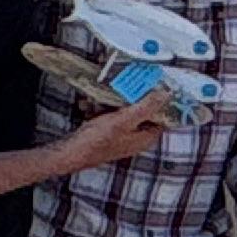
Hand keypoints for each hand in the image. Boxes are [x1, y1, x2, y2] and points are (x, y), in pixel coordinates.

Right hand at [58, 90, 176, 172]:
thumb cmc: (98, 139)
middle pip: (143, 115)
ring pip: (126, 114)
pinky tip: (93, 103)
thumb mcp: (125, 120)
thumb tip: (167, 95)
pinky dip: (104, 109)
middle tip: (134, 83)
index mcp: (145, 139)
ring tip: (111, 89)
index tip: (159, 86)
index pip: (162, 119)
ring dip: (117, 102)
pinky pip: (111, 118)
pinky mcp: (107, 135)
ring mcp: (121, 138)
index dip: (162, 103)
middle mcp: (136, 140)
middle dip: (137, 99)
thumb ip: (146, 108)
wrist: (70, 153)